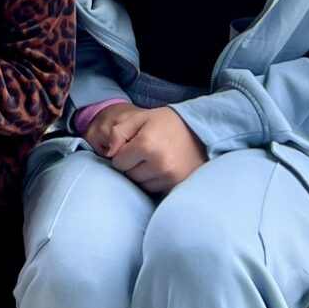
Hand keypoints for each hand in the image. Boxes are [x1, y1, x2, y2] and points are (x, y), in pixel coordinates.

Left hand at [86, 102, 204, 194]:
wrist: (199, 129)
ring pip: (140, 184)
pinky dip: (153, 180)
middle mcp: (158, 163)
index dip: (122, 154)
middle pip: (129, 175)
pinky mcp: (177, 183)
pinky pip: (154, 189)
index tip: (132, 145)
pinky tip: (159, 167)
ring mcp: (169, 176)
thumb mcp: (139, 118)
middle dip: (131, 165)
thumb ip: (118, 132)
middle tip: (142, 152)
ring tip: (151, 159)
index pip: (118, 162)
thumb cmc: (165, 122)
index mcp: (146, 145)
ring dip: (141, 175)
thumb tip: (109, 153)